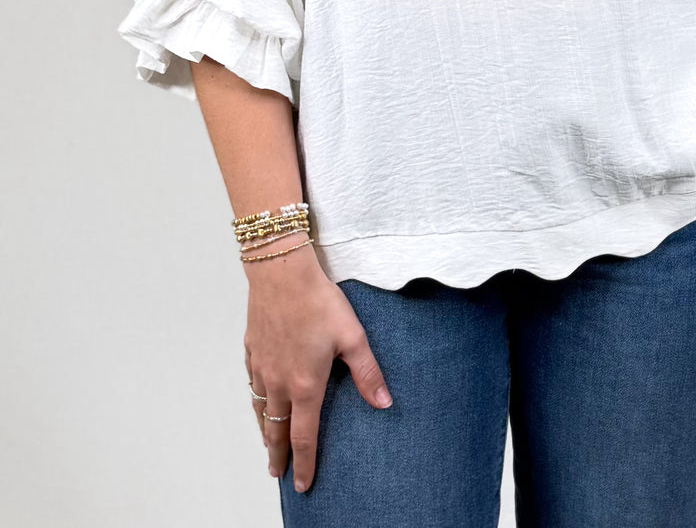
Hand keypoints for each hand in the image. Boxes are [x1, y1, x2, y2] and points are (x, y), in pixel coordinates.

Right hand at [244, 242, 393, 493]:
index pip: (304, 436)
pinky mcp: (252, 350)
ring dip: (264, 431)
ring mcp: (262, 367)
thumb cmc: (318, 301)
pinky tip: (258, 398)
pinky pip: (251, 383)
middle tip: (277, 472)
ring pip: (260, 409)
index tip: (302, 484)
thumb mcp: (352, 336)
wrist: (281, 273)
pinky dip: (255, 399)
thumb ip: (367, 372)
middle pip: (276, 429)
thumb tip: (383, 403)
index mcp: (305, 385)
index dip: (304, 463)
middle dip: (278, 455)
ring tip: (267, 445)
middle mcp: (279, 382)